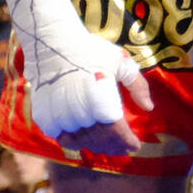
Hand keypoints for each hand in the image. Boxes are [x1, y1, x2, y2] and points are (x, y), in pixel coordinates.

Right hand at [8, 0, 152, 154]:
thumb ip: (137, 86)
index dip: (126, 141)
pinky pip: (61, 137)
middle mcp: (80, 113)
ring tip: (106, 146)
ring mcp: (60, 117)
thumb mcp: (121, 63)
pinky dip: (73, 142)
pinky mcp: (44, 117)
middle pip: (99, 139)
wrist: (52, 45)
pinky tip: (84, 140)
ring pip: (80, 142)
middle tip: (123, 148)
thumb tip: (148, 108)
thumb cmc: (91, 51)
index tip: (135, 146)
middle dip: (114, 146)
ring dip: (95, 146)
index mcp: (101, 101)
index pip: (116, 131)